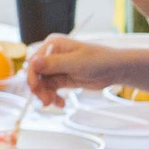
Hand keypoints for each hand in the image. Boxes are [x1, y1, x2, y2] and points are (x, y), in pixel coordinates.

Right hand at [24, 35, 148, 105]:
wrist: (115, 69)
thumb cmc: (99, 60)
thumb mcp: (76, 63)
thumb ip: (54, 64)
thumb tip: (32, 62)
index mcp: (52, 45)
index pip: (34, 62)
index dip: (32, 77)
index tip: (37, 91)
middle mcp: (52, 55)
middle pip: (36, 74)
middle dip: (39, 89)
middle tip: (47, 102)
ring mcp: (56, 67)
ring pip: (42, 84)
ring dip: (46, 95)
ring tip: (57, 103)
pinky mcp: (62, 78)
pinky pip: (51, 89)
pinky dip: (53, 97)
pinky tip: (61, 103)